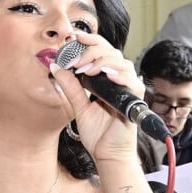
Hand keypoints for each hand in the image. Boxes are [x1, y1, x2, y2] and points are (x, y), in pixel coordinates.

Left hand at [50, 32, 144, 163]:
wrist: (107, 153)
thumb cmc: (98, 133)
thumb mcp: (78, 106)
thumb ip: (71, 87)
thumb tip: (56, 66)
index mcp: (106, 79)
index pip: (102, 51)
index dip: (90, 41)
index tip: (72, 39)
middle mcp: (119, 80)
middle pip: (111, 52)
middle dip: (91, 51)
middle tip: (74, 60)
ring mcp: (128, 89)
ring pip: (121, 62)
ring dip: (102, 61)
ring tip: (85, 69)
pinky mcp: (135, 99)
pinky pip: (132, 81)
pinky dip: (119, 75)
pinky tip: (105, 75)